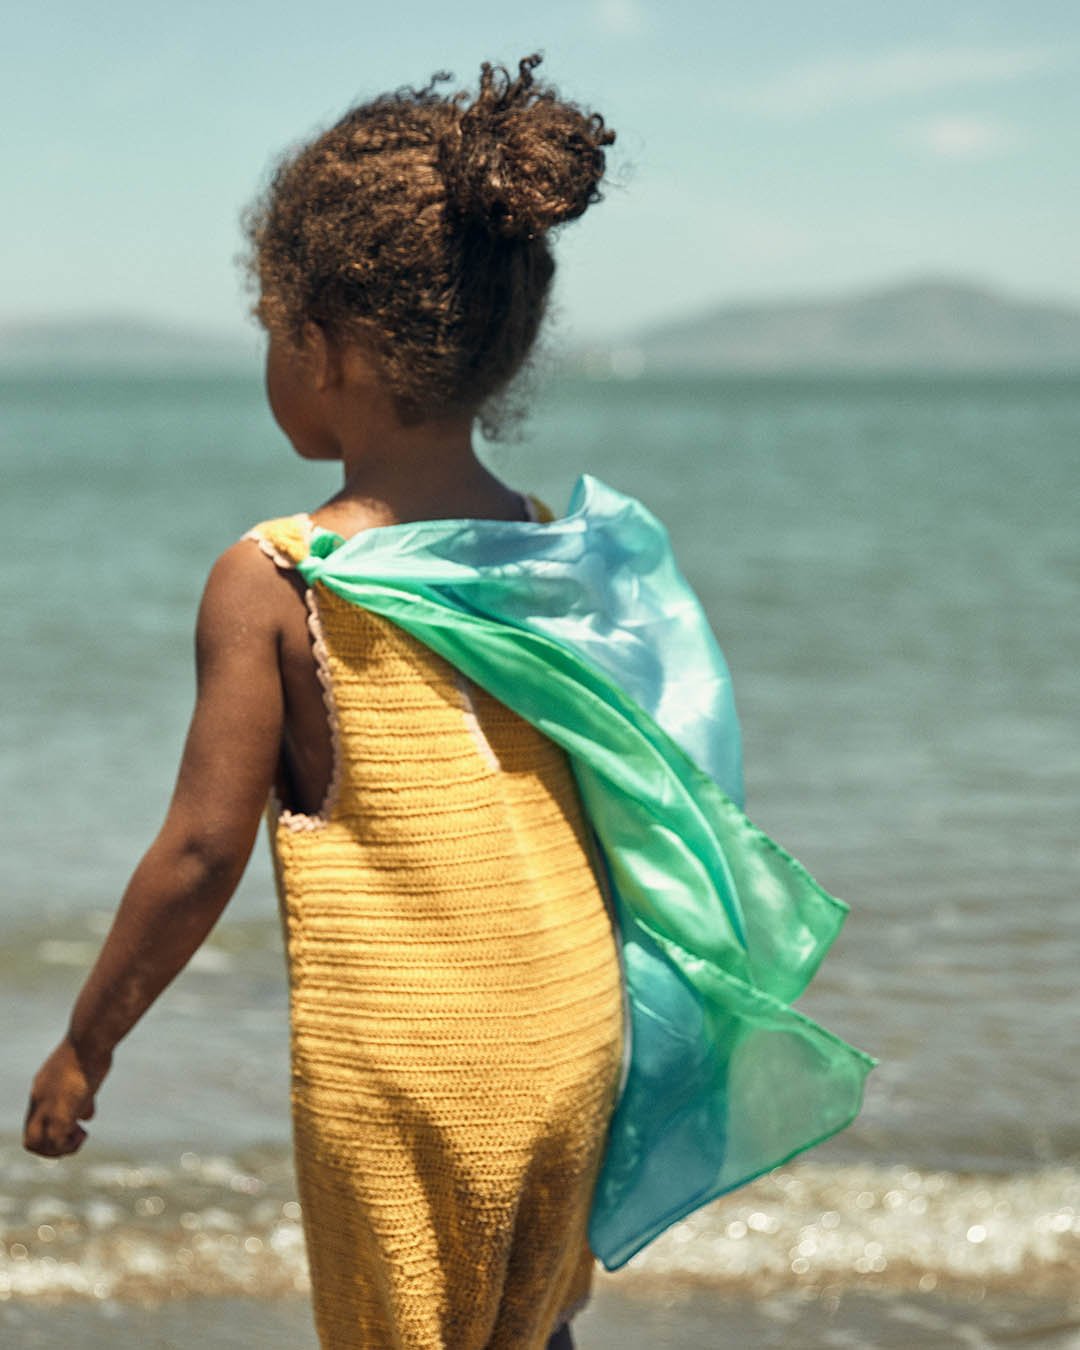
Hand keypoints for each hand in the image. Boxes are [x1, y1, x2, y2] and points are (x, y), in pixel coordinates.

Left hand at [23, 1039, 110, 1157]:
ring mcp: (46, 1107)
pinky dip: (67, 1146)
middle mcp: (38, 1100)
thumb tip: (87, 1116)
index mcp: (42, 1088)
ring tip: (80, 1136)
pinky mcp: (60, 1113)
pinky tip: (84, 1134)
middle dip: (51, 1147)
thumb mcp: (85, 1073)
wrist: (89, 1040)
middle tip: (75, 1136)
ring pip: (35, 1144)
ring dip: (58, 1150)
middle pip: (31, 1137)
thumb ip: (83, 1097)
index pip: (37, 1120)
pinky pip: (55, 1142)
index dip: (54, 1129)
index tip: (75, 1125)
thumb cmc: (92, 1049)